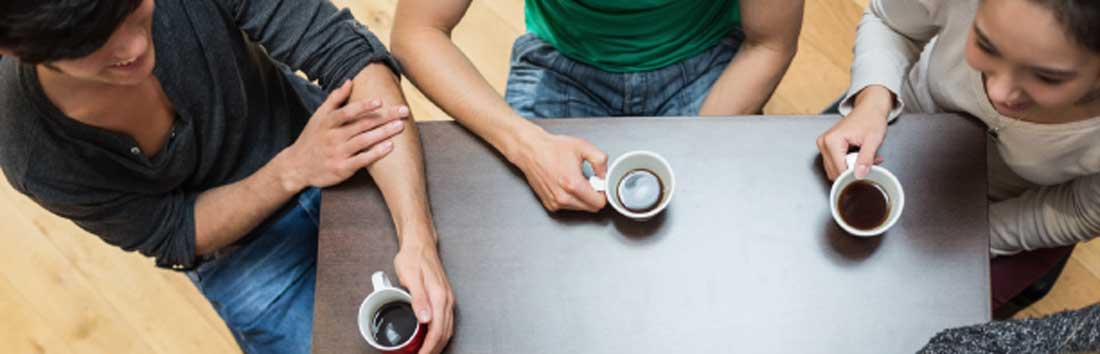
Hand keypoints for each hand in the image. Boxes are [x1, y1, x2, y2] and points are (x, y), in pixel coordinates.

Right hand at [280, 80, 408, 189]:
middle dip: (384, 117)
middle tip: (403, 111)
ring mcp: (338, 153)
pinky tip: (390, 146)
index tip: (380, 101)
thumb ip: (334, 99)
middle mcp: (333, 137)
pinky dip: (376, 153)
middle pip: (362, 125)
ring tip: (400, 126)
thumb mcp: (318, 117)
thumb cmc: (312, 138)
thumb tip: (350, 81)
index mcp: (327, 122)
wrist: (297, 167)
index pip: (347, 112)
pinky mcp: (342, 168)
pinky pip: (362, 160)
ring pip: (364, 141)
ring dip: (384, 133)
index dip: (363, 106)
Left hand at [394, 236, 453, 353]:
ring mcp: (447, 298)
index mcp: (439, 296)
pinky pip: (446, 321)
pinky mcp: (444, 297)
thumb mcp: (411, 276)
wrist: (420, 243)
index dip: (428, 347)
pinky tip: (430, 337)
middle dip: (434, 349)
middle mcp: (446, 299)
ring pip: (447, 329)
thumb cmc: (413, 257)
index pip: (437, 330)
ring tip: (425, 351)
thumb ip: (418, 299)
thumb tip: (425, 319)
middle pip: (444, 333)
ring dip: (437, 343)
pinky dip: (439, 334)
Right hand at [511, 130, 608, 211]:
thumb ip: (600, 161)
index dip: (603, 192)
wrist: (531, 151)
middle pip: (591, 208)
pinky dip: (572, 199)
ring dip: (583, 198)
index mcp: (573, 184)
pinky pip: (569, 207)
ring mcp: (555, 203)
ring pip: (581, 209)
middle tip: (589, 180)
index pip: (599, 203)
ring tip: (575, 180)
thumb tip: (604, 175)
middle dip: (594, 195)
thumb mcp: (583, 147)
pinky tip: (566, 184)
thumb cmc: (552, 148)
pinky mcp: (550, 205)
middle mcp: (563, 197)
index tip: (600, 184)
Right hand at [816, 86, 892, 180]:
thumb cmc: (871, 118)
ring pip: (835, 170)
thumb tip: (859, 175)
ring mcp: (823, 145)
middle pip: (835, 172)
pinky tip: (858, 157)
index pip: (839, 170)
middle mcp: (823, 143)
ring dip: (850, 169)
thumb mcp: (873, 139)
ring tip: (864, 159)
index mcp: (831, 141)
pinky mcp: (826, 147)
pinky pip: (835, 164)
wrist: (869, 108)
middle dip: (852, 172)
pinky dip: (848, 165)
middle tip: (867, 163)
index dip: (853, 175)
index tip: (866, 173)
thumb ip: (866, 158)